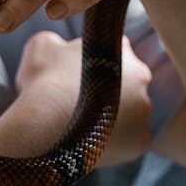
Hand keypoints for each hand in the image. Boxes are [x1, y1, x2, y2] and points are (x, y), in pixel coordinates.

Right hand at [14, 31, 152, 167]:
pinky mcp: (141, 139)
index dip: (95, 67)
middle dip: (109, 94)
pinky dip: (115, 143)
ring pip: (131, 114)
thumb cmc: (43, 83)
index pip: (114, 54)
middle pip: (128, 85)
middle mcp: (141, 76)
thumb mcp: (42, 46)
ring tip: (84, 128)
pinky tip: (93, 143)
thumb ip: (58, 42)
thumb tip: (59, 46)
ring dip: (113, 119)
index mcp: (119, 49)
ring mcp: (144, 109)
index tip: (80, 79)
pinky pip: (130, 141)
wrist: (44, 124)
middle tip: (81, 106)